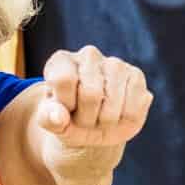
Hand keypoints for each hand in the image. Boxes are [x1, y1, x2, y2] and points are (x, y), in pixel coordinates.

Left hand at [35, 46, 150, 153]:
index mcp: (61, 61)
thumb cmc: (69, 122)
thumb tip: (59, 116)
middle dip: (87, 118)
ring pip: (113, 101)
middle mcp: (88, 55)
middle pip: (90, 93)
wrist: (94, 129)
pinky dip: (124, 121)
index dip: (65, 105)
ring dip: (106, 122)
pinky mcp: (136, 76)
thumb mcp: (52, 124)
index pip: (64, 79)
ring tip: (100, 119)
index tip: (64, 111)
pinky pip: (133, 106)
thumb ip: (48, 119)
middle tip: (84, 121)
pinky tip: (117, 116)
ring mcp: (115, 63)